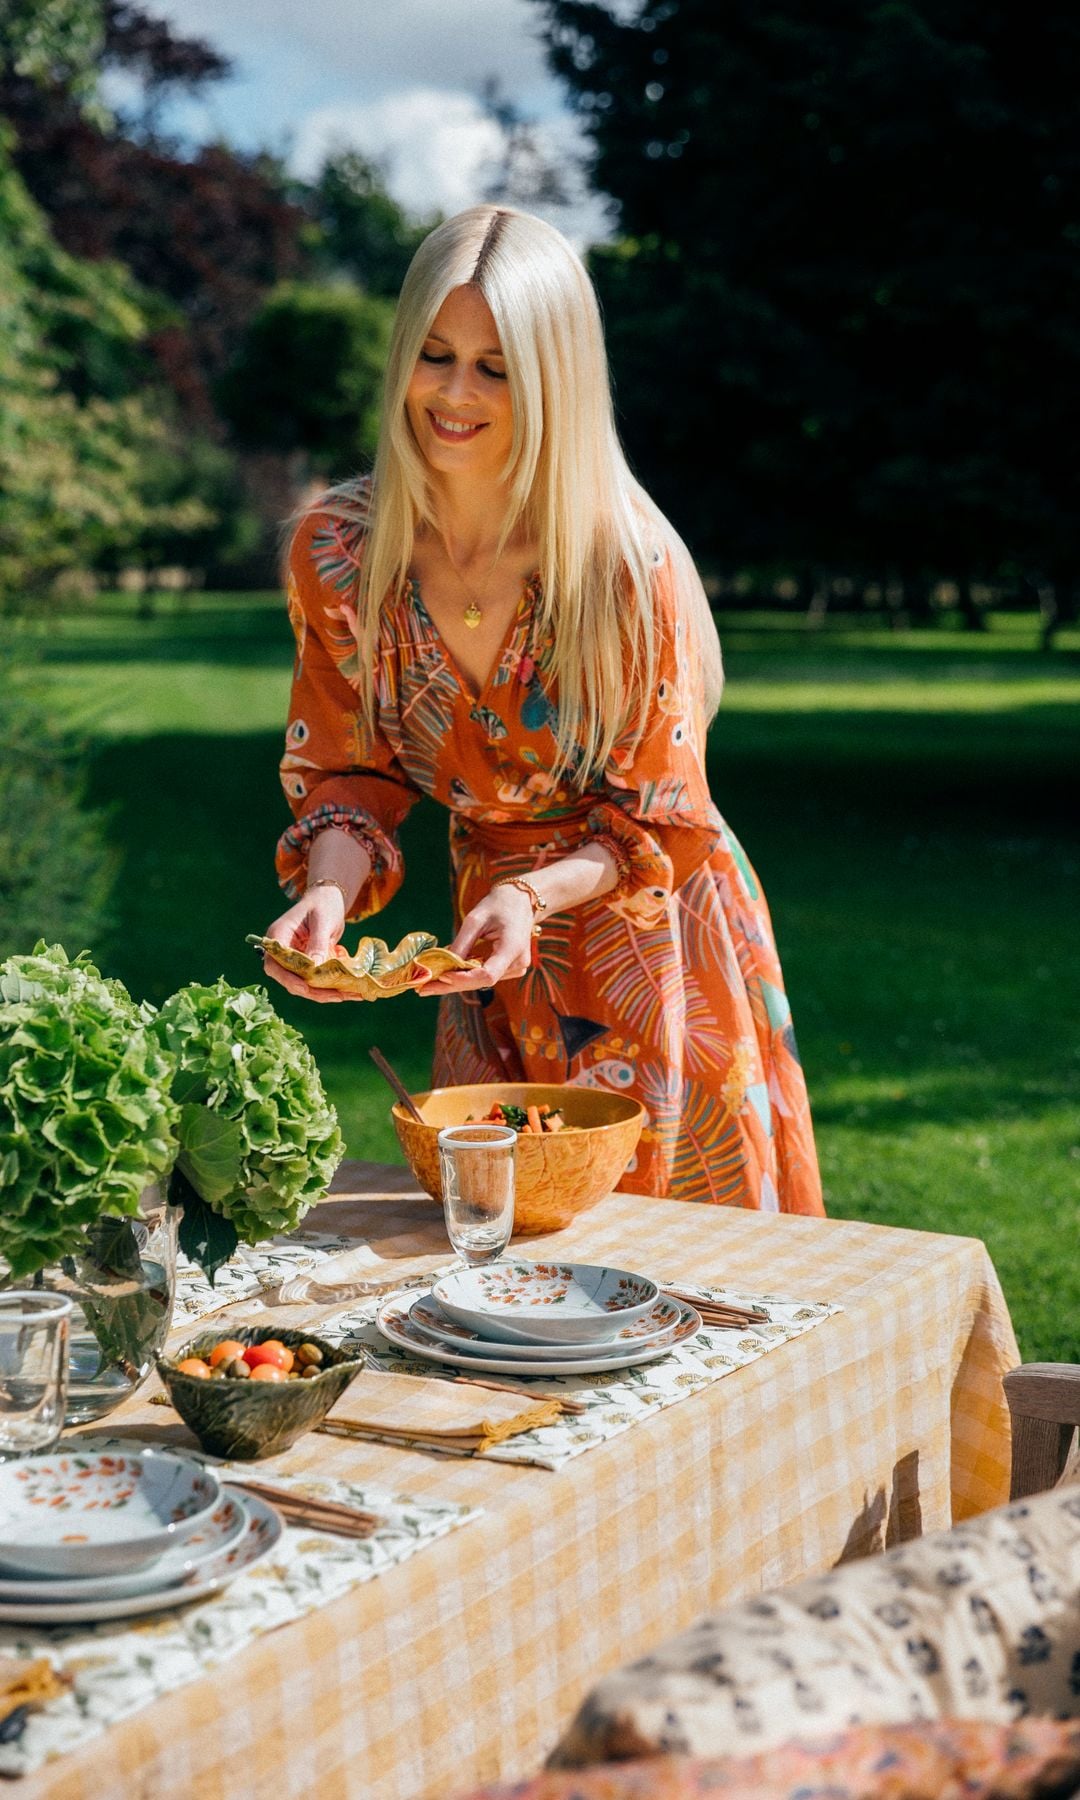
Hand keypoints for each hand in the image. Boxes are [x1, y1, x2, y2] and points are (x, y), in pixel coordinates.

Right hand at [261, 887, 350, 1004]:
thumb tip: (315, 969)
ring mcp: (294, 959)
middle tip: (336, 996)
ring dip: (323, 992)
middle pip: (288, 979)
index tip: (304, 988)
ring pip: (302, 983)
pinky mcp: (306, 964)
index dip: (287, 979)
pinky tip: (347, 991)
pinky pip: (314, 979)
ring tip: (347, 995)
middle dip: (311, 991)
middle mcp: (282, 950)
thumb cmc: (323, 904)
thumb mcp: (323, 921)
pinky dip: (329, 986)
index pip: (274, 964)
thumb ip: (317, 943)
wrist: (328, 898)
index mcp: (278, 936)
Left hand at [420, 885, 534, 995]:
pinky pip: (485, 975)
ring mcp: (517, 968)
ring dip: (457, 981)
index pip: (487, 975)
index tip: (441, 976)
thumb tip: (444, 963)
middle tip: (423, 989)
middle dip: (452, 985)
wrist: (522, 901)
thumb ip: (462, 942)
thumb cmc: (499, 904)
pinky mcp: (511, 968)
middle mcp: (518, 963)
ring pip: (482, 981)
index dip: (463, 979)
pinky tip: (446, 975)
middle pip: (482, 982)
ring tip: (429, 983)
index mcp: (512, 948)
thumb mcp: (476, 918)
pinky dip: (466, 975)